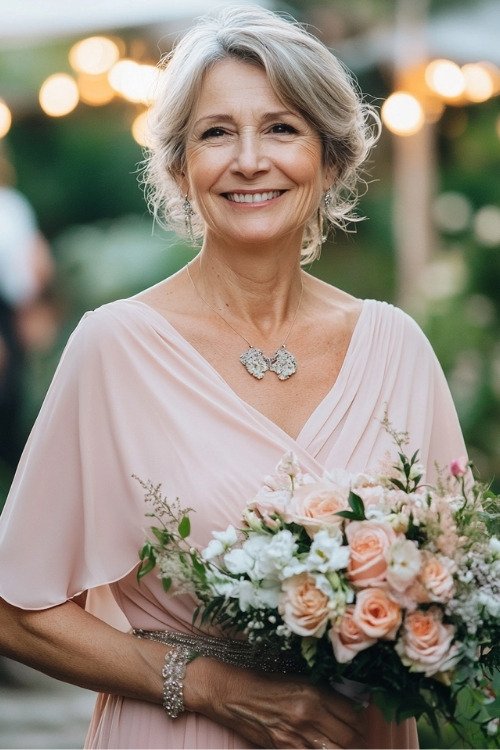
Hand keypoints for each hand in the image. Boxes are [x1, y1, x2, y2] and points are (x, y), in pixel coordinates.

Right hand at [184, 658, 366, 748]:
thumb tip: (346, 707)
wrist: (232, 693)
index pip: (352, 714)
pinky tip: (323, 749)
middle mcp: (308, 714)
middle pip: (349, 737)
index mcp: (314, 692)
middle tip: (359, 740)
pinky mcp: (285, 748)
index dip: (361, 723)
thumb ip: (322, 694)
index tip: (361, 724)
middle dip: (358, 741)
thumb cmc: (264, 683)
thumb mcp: (297, 680)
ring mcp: (297, 735)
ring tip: (346, 746)